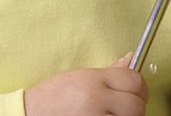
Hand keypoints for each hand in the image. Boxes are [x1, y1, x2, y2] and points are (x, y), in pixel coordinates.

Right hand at [23, 52, 148, 115]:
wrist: (32, 113)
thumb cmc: (53, 97)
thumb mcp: (81, 77)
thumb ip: (109, 72)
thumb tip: (131, 60)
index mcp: (95, 80)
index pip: (135, 81)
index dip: (138, 86)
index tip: (134, 90)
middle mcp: (97, 99)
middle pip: (136, 105)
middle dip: (134, 105)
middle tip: (121, 106)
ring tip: (110, 113)